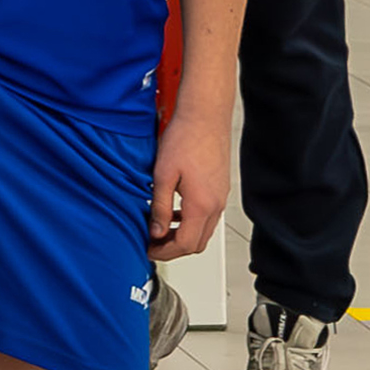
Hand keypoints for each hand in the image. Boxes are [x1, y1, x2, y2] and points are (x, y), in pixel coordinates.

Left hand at [148, 99, 231, 254]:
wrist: (205, 117)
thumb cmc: (185, 138)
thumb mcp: (162, 175)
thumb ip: (160, 207)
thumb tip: (156, 231)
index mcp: (202, 205)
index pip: (186, 244)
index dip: (165, 252)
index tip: (149, 249)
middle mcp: (215, 205)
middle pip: (197, 243)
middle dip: (174, 248)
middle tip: (152, 243)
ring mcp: (220, 197)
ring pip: (203, 231)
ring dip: (182, 235)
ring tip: (159, 230)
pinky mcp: (219, 189)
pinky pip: (207, 216)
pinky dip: (190, 221)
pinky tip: (174, 212)